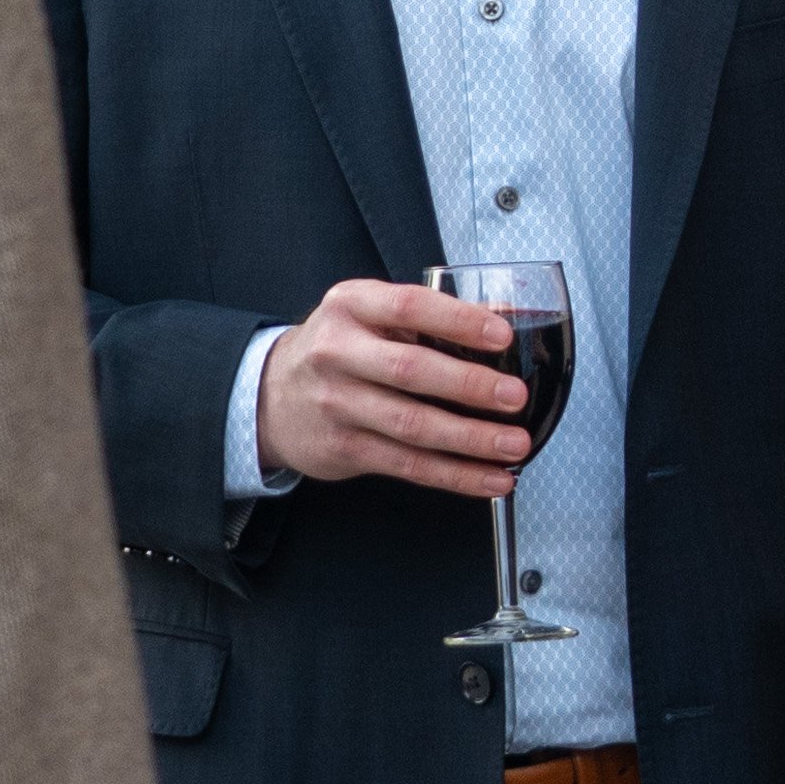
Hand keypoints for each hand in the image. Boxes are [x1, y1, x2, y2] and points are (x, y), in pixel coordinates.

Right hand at [254, 279, 536, 497]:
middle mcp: (338, 351)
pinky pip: (408, 465)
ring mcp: (338, 403)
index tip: (501, 336)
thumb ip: (428, 315)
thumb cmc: (338, 348)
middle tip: (514, 397)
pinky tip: (489, 478)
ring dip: (469, 439)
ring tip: (513, 445)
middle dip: (469, 386)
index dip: (457, 321)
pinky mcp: (344, 447)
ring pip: (411, 426)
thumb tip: (505, 315)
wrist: (270, 396)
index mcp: (351, 305)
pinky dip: (454, 474)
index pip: (408, 306)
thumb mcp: (368, 314)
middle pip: (410, 370)